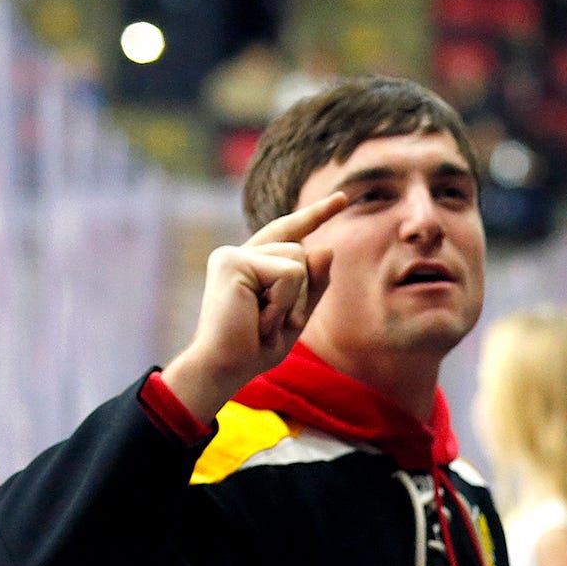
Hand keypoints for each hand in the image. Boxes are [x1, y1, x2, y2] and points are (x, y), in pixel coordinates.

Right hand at [164, 193, 345, 422]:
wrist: (224, 367)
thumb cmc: (255, 348)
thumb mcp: (295, 316)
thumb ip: (313, 285)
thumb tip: (326, 248)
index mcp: (252, 264)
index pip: (289, 232)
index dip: (315, 214)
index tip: (342, 198)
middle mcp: (240, 253)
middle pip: (302, 251)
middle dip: (300, 295)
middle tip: (270, 323)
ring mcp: (233, 254)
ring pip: (298, 260)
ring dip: (292, 300)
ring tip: (262, 321)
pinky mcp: (232, 261)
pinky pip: (288, 273)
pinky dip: (284, 303)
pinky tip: (258, 318)